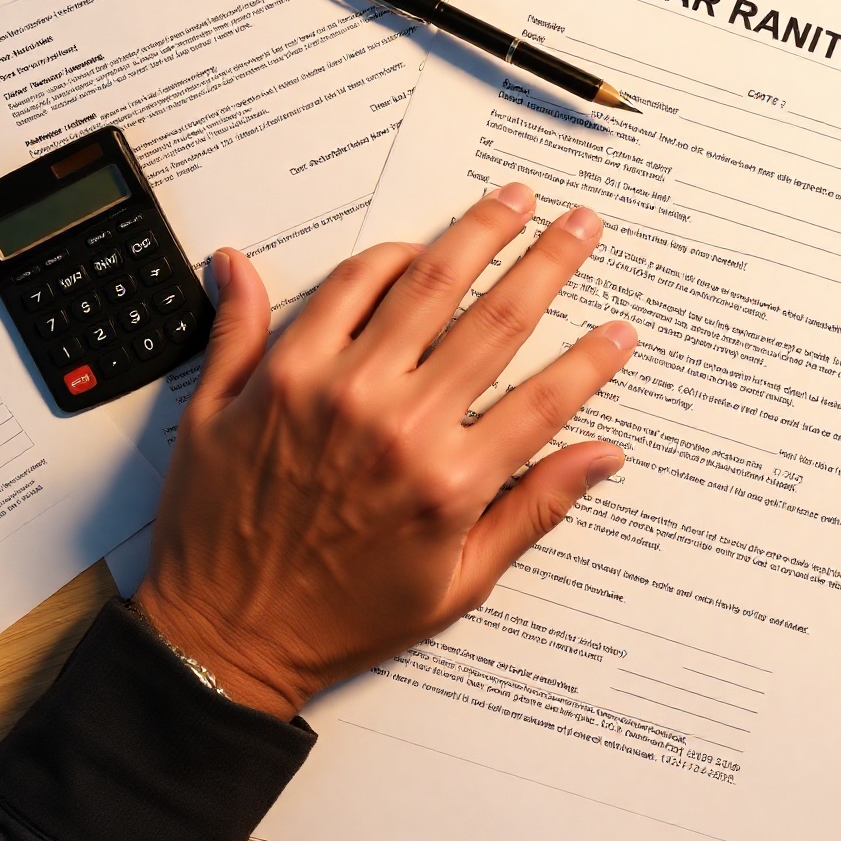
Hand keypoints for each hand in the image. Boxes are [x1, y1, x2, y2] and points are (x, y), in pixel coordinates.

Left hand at [132, 182, 634, 717]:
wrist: (219, 638)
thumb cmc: (335, 620)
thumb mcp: (454, 587)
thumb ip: (532, 511)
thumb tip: (603, 457)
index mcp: (448, 483)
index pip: (548, 397)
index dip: (595, 357)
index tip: (621, 329)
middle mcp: (395, 426)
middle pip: (496, 316)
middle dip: (549, 259)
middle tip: (578, 223)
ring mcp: (331, 393)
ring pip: (421, 284)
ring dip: (475, 233)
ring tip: (507, 202)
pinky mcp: (270, 377)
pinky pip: (333, 293)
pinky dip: (373, 261)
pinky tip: (406, 247)